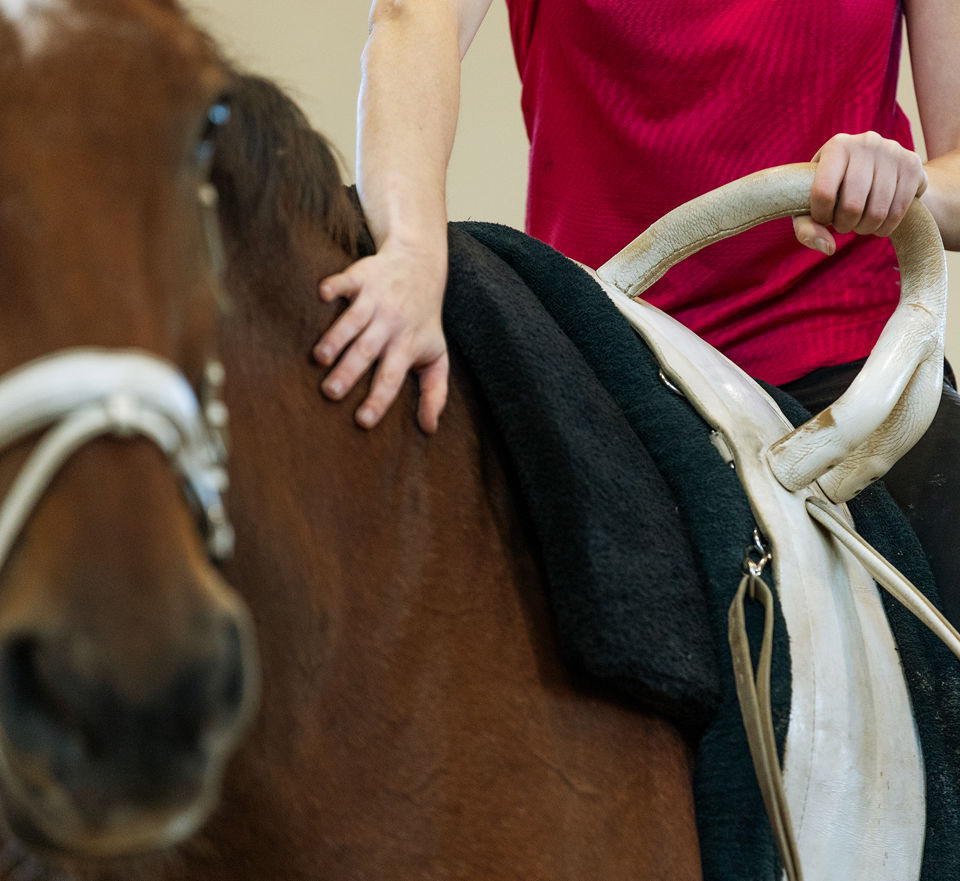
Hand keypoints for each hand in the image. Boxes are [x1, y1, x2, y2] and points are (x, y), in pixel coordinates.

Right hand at [313, 238, 448, 433]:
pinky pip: (345, 281)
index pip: (392, 378)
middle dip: (349, 372)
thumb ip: (434, 393)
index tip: (362, 421)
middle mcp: (392, 323)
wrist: (421, 265)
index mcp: (408, 345)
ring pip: (353, 320)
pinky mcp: (361, 276)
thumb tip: (429, 429)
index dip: (378, 400)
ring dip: (336, 338)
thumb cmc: (423, 320)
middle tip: (331, 393)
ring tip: (319, 358)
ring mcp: (376, 299)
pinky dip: (333, 287)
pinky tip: (321, 296)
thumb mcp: (437, 356)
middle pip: (368, 351)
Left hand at [794, 131, 927, 254]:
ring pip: (877, 211)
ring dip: (865, 229)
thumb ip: (806, 227)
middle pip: (852, 205)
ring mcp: (893, 152)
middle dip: (845, 225)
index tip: (824, 218)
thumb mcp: (812, 201)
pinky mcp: (912, 165)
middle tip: (843, 224)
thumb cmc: (835, 188)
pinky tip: (877, 224)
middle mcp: (866, 143)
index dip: (821, 216)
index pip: (823, 192)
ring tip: (859, 224)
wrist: (878, 166)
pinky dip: (885, 228)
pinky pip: (898, 211)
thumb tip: (828, 248)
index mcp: (837, 146)